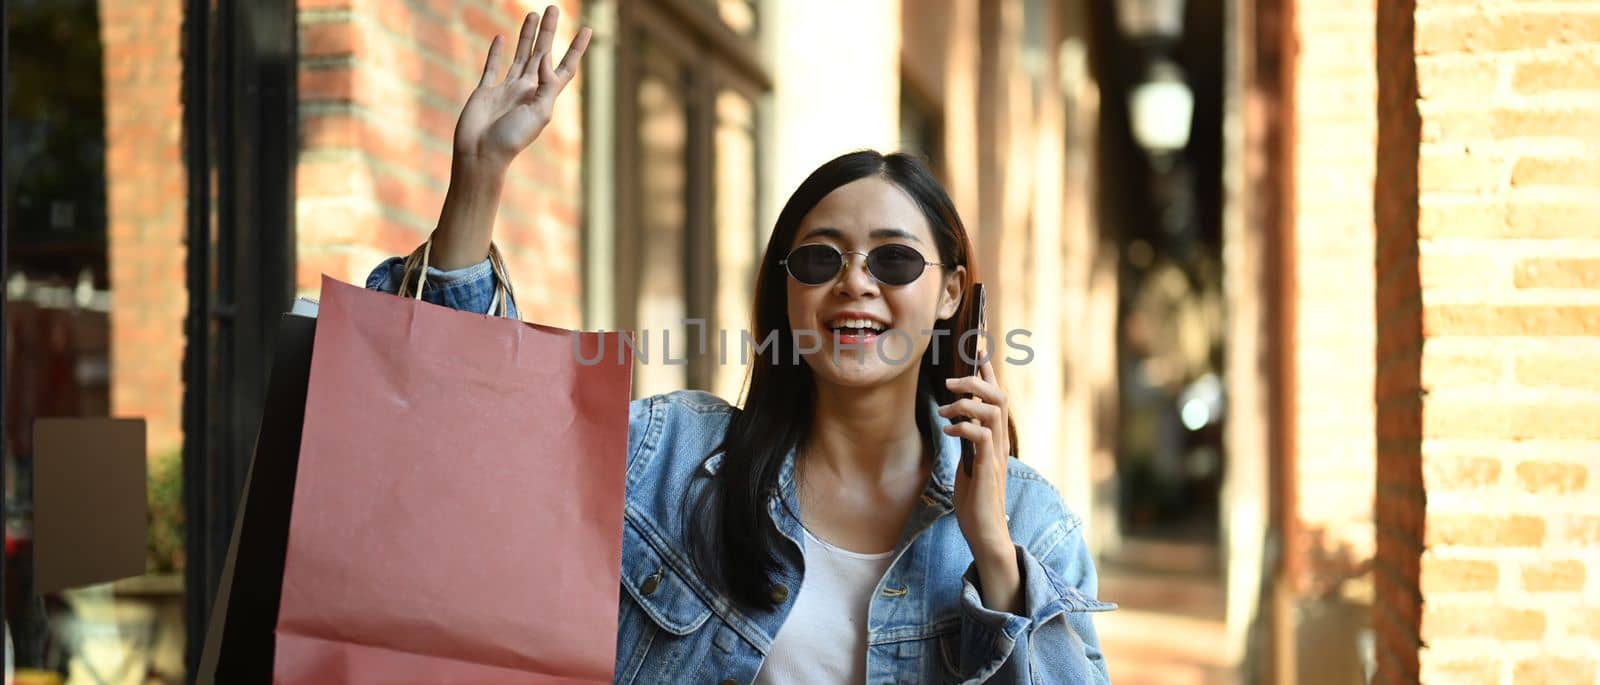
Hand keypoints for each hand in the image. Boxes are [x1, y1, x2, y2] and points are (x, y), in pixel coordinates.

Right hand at [455, 6, 590, 171]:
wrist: (480, 154)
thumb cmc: (512, 140)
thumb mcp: (539, 113)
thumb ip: (547, 85)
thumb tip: (546, 57)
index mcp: (544, 96)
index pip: (564, 67)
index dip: (576, 49)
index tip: (586, 29)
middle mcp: (527, 89)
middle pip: (542, 53)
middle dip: (549, 31)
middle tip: (554, 8)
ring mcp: (506, 89)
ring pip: (520, 54)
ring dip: (527, 35)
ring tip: (533, 14)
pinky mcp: (486, 90)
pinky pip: (492, 67)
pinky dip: (495, 52)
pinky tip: (500, 37)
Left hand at [939, 358, 1021, 612]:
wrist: (985, 532)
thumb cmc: (975, 501)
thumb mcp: (969, 463)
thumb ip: (968, 442)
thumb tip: (956, 421)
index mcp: (996, 438)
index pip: (996, 397)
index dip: (989, 371)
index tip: (978, 348)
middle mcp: (1000, 442)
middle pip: (998, 396)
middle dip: (975, 380)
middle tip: (949, 379)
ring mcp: (996, 455)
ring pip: (992, 411)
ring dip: (965, 402)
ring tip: (944, 411)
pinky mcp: (988, 469)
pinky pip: (981, 436)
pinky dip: (963, 427)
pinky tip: (948, 430)